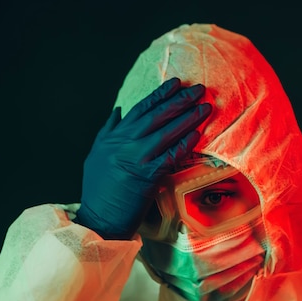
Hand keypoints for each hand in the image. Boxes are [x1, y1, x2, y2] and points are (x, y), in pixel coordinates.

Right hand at [75, 78, 211, 239]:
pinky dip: (184, 144)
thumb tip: (117, 111)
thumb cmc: (98, 189)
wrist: (98, 218)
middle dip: (180, 100)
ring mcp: (136, 158)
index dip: (160, 94)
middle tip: (199, 89)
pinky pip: (171, 156)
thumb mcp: (97, 154)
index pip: (141, 108)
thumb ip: (108, 131)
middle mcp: (125, 143)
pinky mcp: (147, 176)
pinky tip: (197, 134)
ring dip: (189, 118)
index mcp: (114, 136)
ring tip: (205, 107)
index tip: (176, 83)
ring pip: (167, 132)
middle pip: (158, 115)